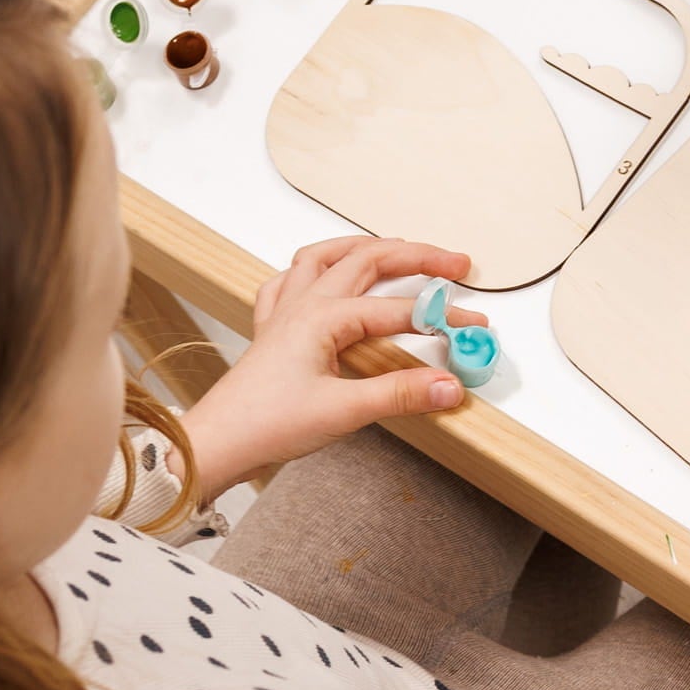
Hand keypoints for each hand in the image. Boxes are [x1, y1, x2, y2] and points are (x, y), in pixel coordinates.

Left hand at [181, 238, 487, 497]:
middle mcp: (303, 304)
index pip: (399, 311)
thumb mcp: (344, 411)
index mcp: (322, 317)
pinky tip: (325, 273)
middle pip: (368, 260)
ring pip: (327, 257)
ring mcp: (285, 312)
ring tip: (398, 246)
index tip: (474, 326)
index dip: (443, 316)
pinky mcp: (273, 329)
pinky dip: (315, 267)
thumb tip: (449, 385)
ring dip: (366, 247)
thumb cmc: (265, 424)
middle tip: (455, 263)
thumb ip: (402, 394)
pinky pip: (291, 280)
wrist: (216, 443)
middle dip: (417, 256)